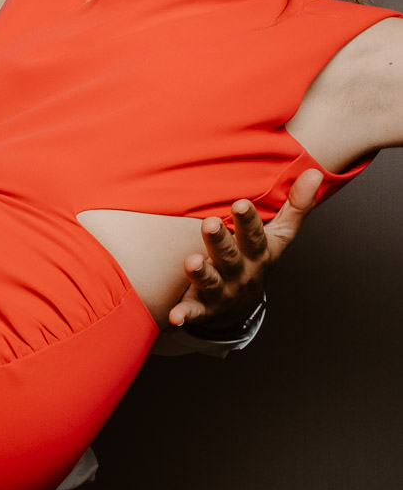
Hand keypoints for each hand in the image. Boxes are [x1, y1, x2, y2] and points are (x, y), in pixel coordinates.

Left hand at [168, 168, 321, 329]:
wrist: (242, 306)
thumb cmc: (256, 259)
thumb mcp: (278, 236)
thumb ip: (294, 206)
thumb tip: (314, 173)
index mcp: (257, 252)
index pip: (254, 235)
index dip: (247, 220)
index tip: (239, 203)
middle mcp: (240, 271)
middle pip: (230, 255)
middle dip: (220, 241)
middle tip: (209, 224)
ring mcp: (222, 290)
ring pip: (211, 281)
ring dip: (202, 273)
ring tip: (191, 262)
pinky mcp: (203, 307)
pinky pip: (194, 312)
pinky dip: (186, 315)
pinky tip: (175, 317)